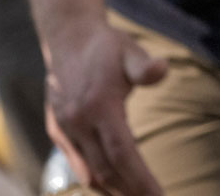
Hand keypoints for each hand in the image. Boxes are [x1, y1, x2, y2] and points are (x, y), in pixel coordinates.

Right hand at [43, 21, 168, 195]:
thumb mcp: (130, 51)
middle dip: (130, 192)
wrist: (67, 39)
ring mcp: (65, 129)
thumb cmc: (106, 47)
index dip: (141, 180)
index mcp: (99, 106)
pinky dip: (95, 179)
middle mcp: (78, 122)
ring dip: (112, 191)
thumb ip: (144, 66)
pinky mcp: (57, 131)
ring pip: (88, 173)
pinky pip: (77, 164)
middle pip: (106, 171)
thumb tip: (161, 69)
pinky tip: (112, 185)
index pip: (122, 154)